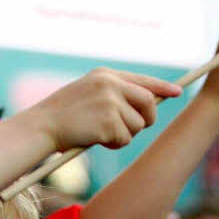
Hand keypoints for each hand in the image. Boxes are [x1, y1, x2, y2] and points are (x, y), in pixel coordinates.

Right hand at [21, 68, 180, 151]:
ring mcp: (111, 102)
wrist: (42, 126)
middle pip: (147, 102)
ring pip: (137, 124)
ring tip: (101, 133)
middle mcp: (110, 84)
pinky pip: (125, 138)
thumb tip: (147, 104)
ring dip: (124, 134)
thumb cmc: (62, 116)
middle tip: (134, 129)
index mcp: (105, 74)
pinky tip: (96, 139)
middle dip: (146, 119)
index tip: (176, 92)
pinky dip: (114, 143)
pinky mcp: (109, 121)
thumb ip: (114, 93)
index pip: (142, 79)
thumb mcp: (88, 93)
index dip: (161, 87)